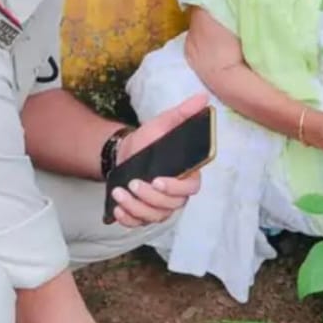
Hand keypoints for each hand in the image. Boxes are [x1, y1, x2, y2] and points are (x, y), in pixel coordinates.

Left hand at [109, 95, 205, 228]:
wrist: (125, 152)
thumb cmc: (148, 139)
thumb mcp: (164, 123)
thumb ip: (184, 113)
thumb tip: (203, 98)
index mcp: (186, 175)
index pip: (190, 189)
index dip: (175, 188)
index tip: (157, 180)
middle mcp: (176, 195)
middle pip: (171, 206)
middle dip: (149, 198)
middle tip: (132, 183)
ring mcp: (161, 207)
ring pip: (154, 217)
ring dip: (136, 208)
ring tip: (119, 193)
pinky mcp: (144, 215)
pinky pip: (139, 224)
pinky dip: (128, 220)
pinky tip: (119, 210)